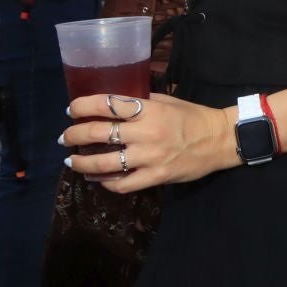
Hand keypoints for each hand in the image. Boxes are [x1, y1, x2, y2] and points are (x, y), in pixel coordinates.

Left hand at [61, 92, 237, 192]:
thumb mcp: (168, 101)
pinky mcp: (156, 177)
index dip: (83, 106)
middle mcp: (146, 133)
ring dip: (81, 163)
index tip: (71, 110)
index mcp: (149, 110)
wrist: (221, 140)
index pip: (107, 105)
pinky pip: (123, 184)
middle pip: (98, 133)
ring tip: (72, 162)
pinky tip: (98, 179)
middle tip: (65, 137)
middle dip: (74, 135)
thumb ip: (141, 102)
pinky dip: (106, 182)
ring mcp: (150, 158)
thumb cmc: (193, 117)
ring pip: (104, 163)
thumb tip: (113, 104)